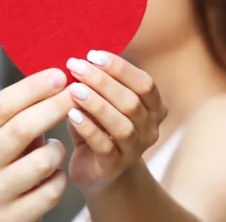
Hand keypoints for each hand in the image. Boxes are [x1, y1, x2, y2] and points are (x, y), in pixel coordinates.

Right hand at [0, 68, 76, 221]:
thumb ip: (20, 108)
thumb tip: (59, 78)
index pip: (1, 107)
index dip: (32, 88)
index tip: (60, 75)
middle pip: (21, 129)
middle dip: (54, 107)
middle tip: (77, 93)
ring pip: (42, 162)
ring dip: (58, 149)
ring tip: (55, 148)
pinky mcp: (12, 218)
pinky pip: (52, 190)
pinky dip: (59, 178)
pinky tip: (51, 175)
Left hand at [63, 50, 166, 192]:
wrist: (96, 170)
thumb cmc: (99, 128)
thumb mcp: (103, 102)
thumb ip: (99, 84)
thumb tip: (80, 60)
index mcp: (154, 108)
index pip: (144, 83)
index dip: (120, 67)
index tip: (92, 55)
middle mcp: (150, 129)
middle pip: (132, 101)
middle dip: (102, 81)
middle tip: (76, 67)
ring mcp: (135, 151)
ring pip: (121, 125)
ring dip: (96, 104)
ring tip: (73, 90)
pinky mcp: (114, 167)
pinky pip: (104, 146)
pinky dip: (88, 128)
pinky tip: (72, 115)